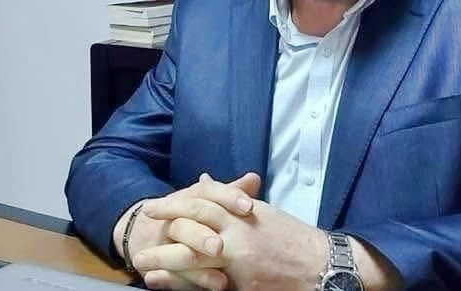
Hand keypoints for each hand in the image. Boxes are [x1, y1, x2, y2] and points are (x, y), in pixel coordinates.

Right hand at [113, 172, 259, 290]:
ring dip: (197, 263)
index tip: (249, 207)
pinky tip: (207, 287)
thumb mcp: (207, 202)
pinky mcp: (155, 261)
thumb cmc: (187, 217)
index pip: (207, 190)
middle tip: (220, 247)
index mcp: (190, 196)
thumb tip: (254, 178)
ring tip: (221, 281)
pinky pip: (171, 273)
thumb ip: (230, 193)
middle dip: (203, 234)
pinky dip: (189, 281)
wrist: (144, 233)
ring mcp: (163, 238)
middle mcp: (175, 214)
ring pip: (177, 247)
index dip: (228, 196)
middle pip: (187, 219)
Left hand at [141, 173, 328, 290]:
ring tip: (141, 263)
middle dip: (163, 228)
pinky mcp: (242, 283)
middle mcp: (238, 231)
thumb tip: (202, 179)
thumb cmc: (290, 238)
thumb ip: (230, 196)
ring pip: (193, 256)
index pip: (202, 200)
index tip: (153, 206)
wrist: (320, 265)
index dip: (174, 203)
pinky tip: (163, 284)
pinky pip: (206, 282)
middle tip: (139, 236)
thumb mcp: (260, 211)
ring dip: (164, 260)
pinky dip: (182, 284)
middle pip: (192, 225)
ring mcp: (240, 259)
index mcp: (242, 212)